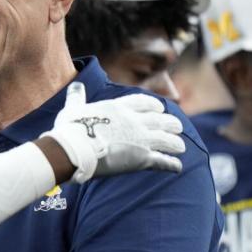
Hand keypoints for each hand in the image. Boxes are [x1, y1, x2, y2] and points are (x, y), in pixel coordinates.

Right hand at [42, 82, 185, 182]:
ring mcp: (140, 139)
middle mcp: (134, 121)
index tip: (160, 109)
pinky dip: (171, 164)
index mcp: (118, 108)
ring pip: (165, 139)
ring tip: (180, 146)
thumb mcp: (72, 108)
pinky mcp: (142, 158)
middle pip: (159, 120)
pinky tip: (178, 166)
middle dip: (170, 123)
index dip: (154, 105)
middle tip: (177, 126)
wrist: (75, 149)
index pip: (143, 102)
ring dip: (174, 142)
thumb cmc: (71, 129)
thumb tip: (75, 85)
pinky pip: (162, 161)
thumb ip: (77, 97)